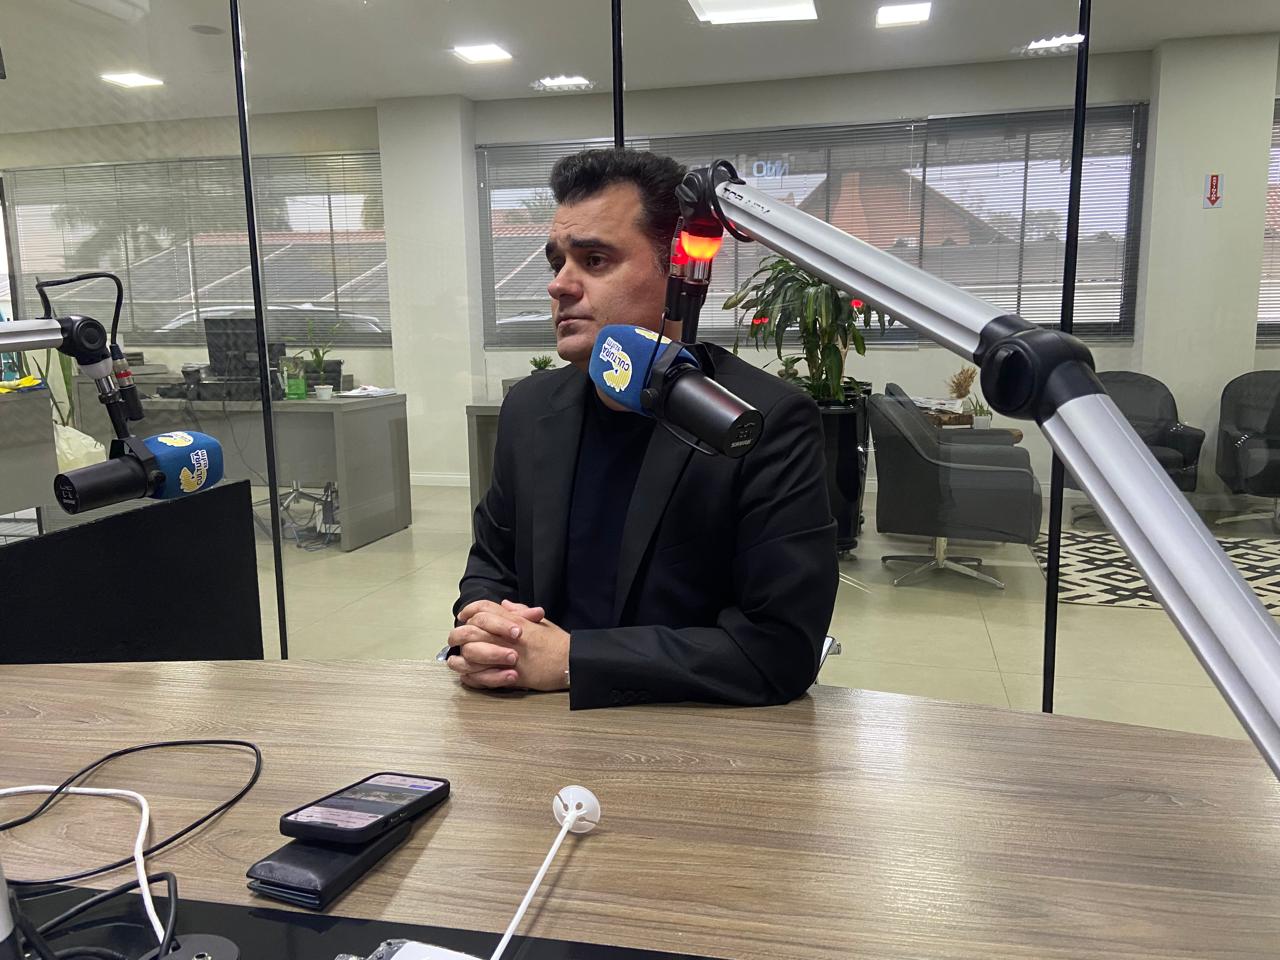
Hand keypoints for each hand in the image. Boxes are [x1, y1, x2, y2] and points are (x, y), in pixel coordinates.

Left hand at [448, 599, 568, 692]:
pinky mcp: (510, 675)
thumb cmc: (559, 643)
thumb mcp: (541, 622)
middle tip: (455, 639)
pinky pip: (483, 676)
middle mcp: (508, 636)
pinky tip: (467, 676)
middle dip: (459, 634)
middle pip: (472, 630)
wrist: (571, 662)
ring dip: (461, 657)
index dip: (470, 610)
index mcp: (515, 620)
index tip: (464, 616)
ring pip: (472, 653)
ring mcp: (507, 656)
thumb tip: (506, 604)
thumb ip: (521, 612)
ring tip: (456, 660)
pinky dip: (472, 677)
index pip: (484, 609)